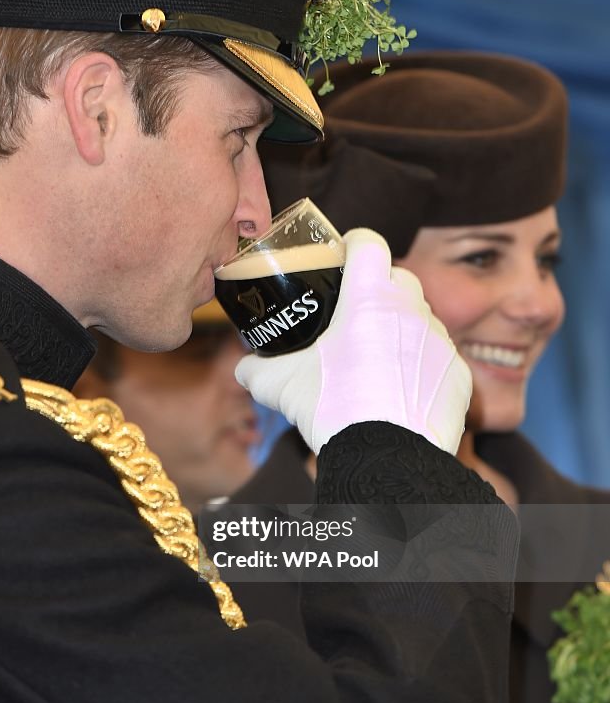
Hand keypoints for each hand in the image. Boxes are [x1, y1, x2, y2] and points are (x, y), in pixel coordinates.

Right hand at [235, 228, 470, 454]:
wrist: (386, 459)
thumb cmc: (334, 411)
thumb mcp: (280, 387)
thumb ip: (257, 370)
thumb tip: (244, 368)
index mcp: (368, 298)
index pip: (368, 243)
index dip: (354, 245)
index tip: (344, 257)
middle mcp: (411, 311)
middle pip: (400, 278)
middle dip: (381, 289)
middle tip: (356, 316)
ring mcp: (440, 342)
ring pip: (422, 319)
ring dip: (402, 329)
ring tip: (377, 361)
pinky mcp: (458, 375)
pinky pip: (439, 358)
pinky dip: (421, 367)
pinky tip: (400, 392)